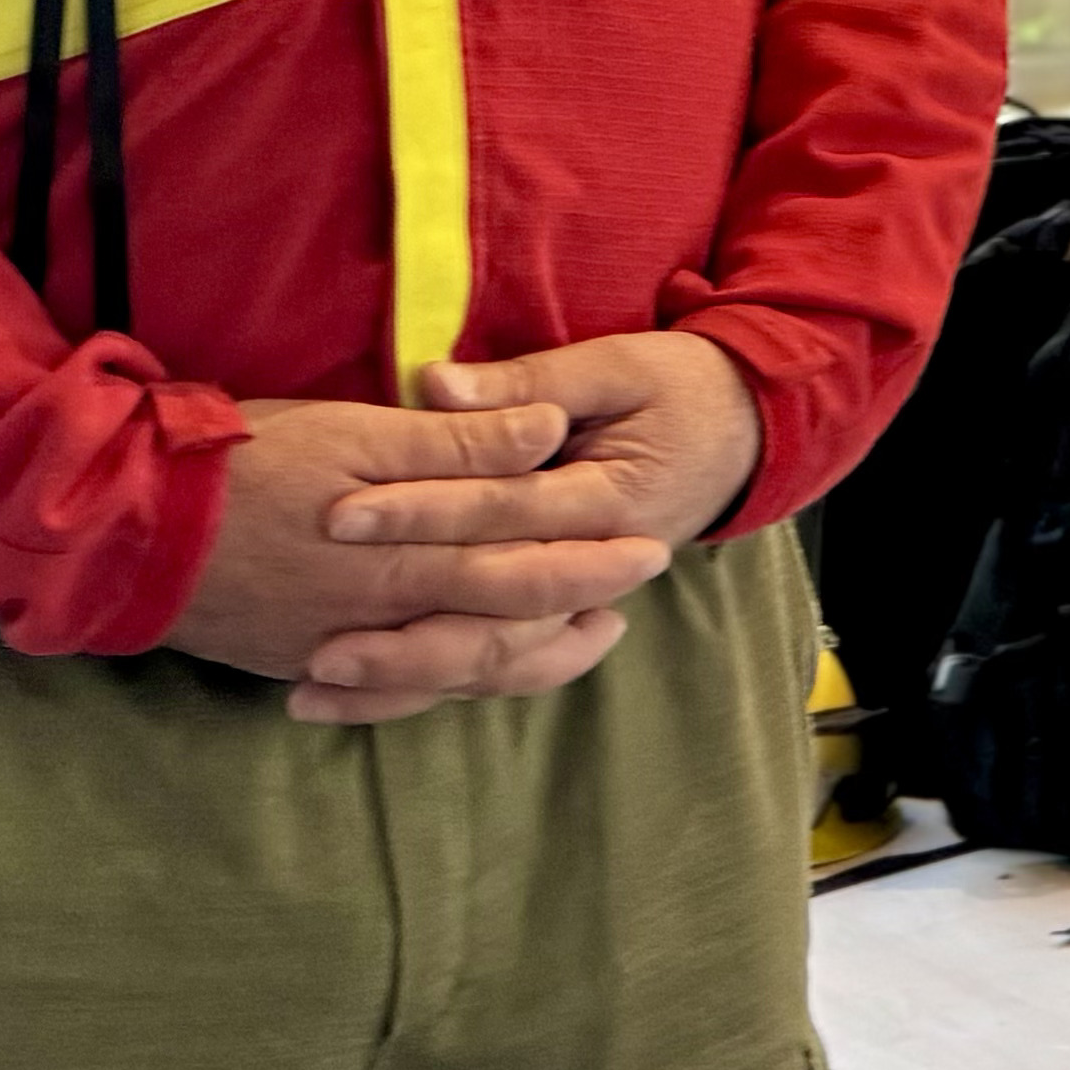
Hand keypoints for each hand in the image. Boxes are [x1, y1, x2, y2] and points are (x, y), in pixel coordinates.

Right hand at [164, 388, 648, 718]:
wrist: (122, 529)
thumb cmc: (240, 461)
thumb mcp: (355, 430)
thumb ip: (457, 443)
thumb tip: (549, 432)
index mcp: (407, 551)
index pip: (523, 558)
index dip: (590, 553)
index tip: (649, 543)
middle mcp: (384, 614)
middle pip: (502, 622)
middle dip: (574, 609)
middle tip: (632, 599)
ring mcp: (342, 647)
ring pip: (454, 666)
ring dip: (520, 656)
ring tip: (574, 640)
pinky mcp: (300, 660)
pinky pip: (388, 693)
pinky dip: (434, 689)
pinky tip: (463, 681)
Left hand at [277, 333, 761, 727]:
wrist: (752, 428)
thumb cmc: (683, 388)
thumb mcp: (618, 367)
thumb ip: (526, 381)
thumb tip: (434, 383)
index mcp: (611, 501)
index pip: (500, 513)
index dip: (418, 513)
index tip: (338, 514)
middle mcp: (596, 567)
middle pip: (493, 617)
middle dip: (401, 634)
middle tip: (317, 646)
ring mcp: (582, 600)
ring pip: (493, 661)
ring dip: (407, 679)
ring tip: (318, 688)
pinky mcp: (563, 611)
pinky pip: (499, 668)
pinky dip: (432, 688)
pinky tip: (360, 703)